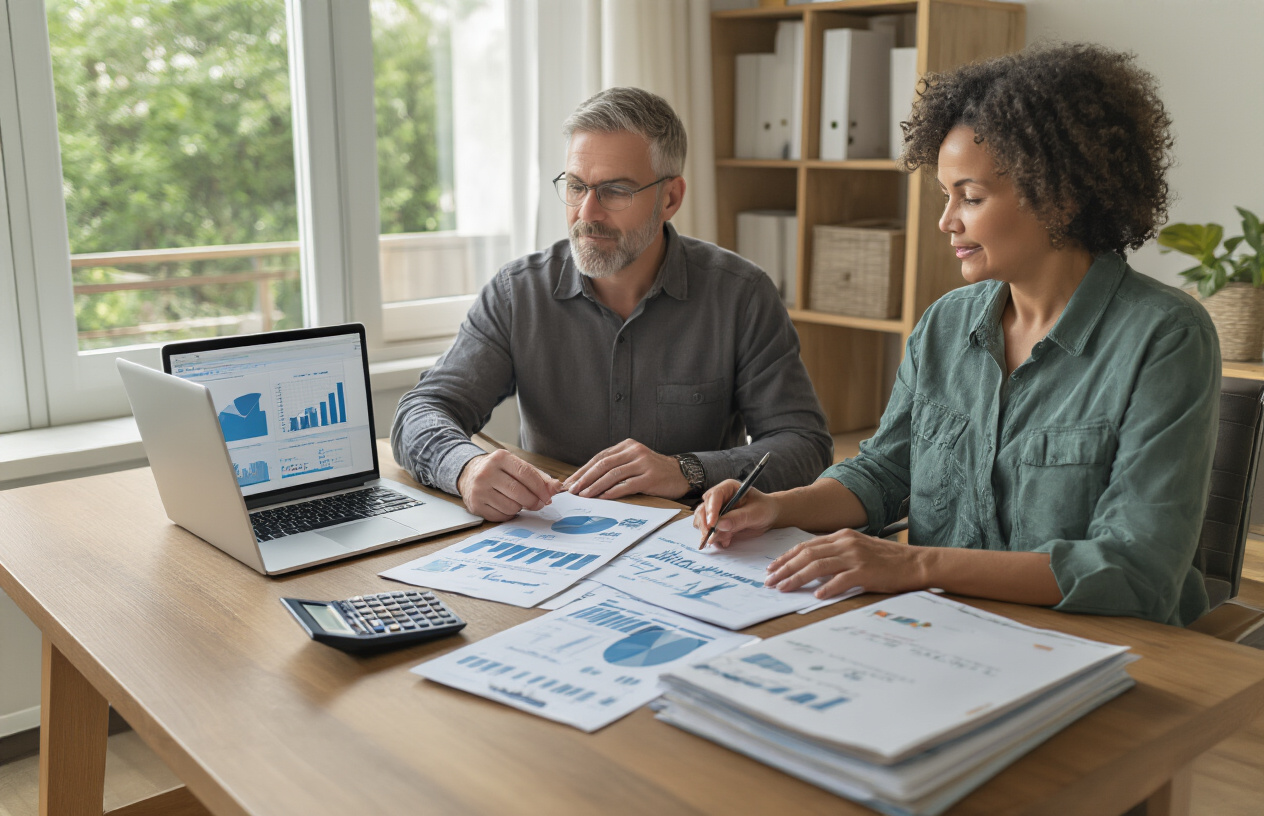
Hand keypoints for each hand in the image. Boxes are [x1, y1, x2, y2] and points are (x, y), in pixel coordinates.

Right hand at [457, 450, 563, 521]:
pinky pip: (501, 516)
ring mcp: (479, 489)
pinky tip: (506, 505)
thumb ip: (538, 476)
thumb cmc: (499, 471)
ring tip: (518, 501)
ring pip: (511, 506)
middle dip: (534, 501)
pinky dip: (509, 514)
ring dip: (520, 507)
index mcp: (500, 458)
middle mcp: (487, 472)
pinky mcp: (475, 505)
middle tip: (539, 504)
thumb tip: (557, 487)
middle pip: (519, 492)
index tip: (548, 496)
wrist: (469, 474)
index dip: (540, 487)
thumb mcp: (517, 466)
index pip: (526, 473)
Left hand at [563, 439, 687, 499]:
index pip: (599, 457)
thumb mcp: (634, 462)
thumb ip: (616, 466)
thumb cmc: (654, 471)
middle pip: (603, 464)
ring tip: (584, 496)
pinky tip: (602, 498)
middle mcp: (634, 451)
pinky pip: (627, 485)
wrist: (681, 474)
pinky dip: (612, 492)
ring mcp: (643, 463)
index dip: (583, 470)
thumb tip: (587, 480)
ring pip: (612, 474)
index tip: (570, 482)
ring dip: (595, 486)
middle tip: (572, 490)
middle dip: (585, 478)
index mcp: (627, 445)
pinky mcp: (650, 477)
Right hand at [691, 479, 778, 548]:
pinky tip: (726, 541)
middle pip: (703, 509)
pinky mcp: (715, 523)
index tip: (712, 524)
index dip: (711, 510)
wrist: (767, 516)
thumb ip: (738, 518)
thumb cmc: (763, 509)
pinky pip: (707, 531)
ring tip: (725, 539)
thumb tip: (720, 525)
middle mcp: (718, 498)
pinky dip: (714, 538)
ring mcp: (715, 511)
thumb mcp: (755, 513)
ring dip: (709, 533)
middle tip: (712, 538)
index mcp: (727, 488)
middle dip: (706, 525)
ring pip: (701, 521)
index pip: (713, 496)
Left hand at [763, 528, 922, 598]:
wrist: (916, 563)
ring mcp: (856, 557)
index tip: (772, 568)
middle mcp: (846, 543)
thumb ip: (836, 553)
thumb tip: (811, 566)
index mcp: (842, 536)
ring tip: (784, 588)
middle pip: (807, 554)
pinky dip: (827, 587)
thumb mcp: (858, 549)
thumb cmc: (887, 560)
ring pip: (817, 565)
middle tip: (770, 581)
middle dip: (785, 568)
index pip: (806, 546)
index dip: (786, 557)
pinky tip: (817, 595)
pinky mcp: (866, 571)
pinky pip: (841, 580)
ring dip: (797, 578)